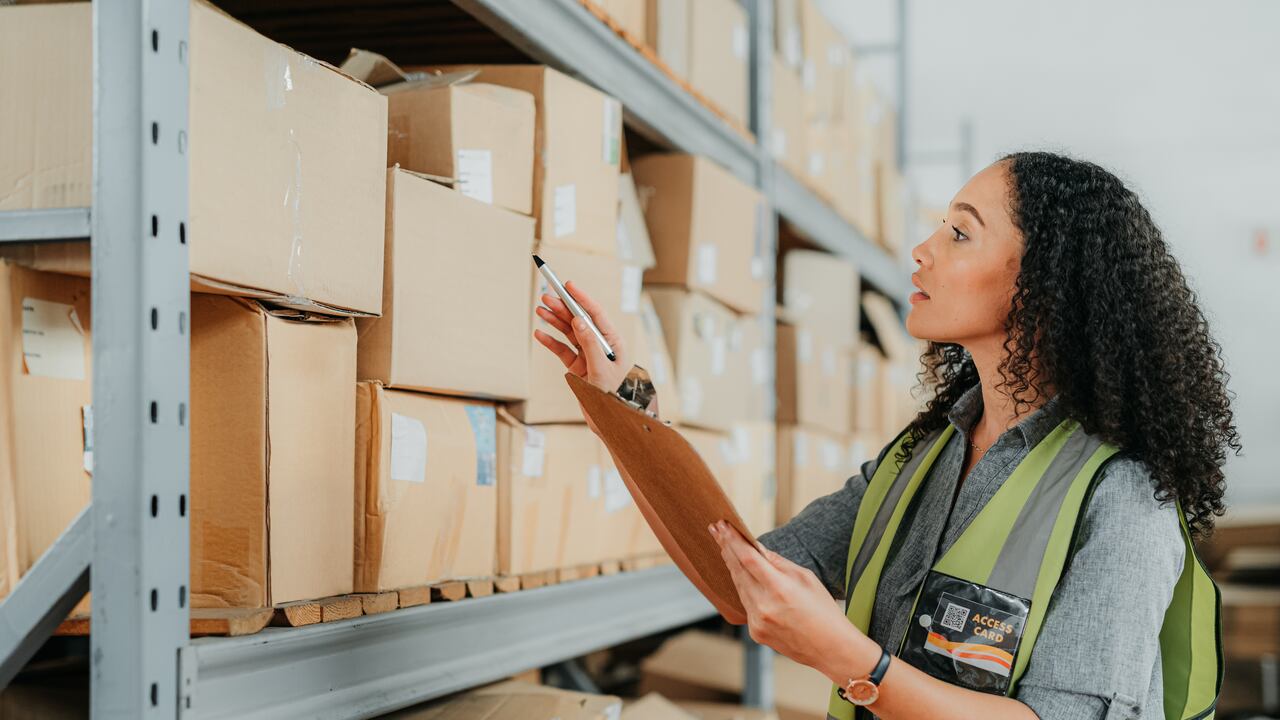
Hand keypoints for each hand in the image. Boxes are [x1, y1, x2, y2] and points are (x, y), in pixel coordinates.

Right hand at [534, 281, 630, 394]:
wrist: (610, 420)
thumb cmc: (614, 395)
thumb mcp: (601, 368)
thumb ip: (589, 344)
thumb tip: (578, 320)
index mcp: (613, 341)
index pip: (596, 314)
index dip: (582, 298)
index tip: (568, 285)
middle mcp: (600, 345)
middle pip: (579, 320)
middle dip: (563, 307)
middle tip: (546, 296)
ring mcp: (588, 355)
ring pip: (569, 333)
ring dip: (554, 321)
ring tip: (540, 310)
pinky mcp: (578, 367)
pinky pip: (562, 350)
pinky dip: (551, 342)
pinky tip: (540, 334)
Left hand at [709, 520, 879, 683]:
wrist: (831, 649)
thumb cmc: (824, 610)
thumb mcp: (806, 578)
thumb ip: (778, 563)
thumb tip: (757, 548)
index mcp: (779, 588)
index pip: (748, 558)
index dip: (732, 540)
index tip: (722, 525)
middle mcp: (764, 605)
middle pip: (738, 570)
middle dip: (726, 548)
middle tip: (716, 529)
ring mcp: (757, 621)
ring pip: (739, 586)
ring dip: (732, 566)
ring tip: (724, 547)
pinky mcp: (755, 632)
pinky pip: (745, 604)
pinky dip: (743, 588)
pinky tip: (740, 575)